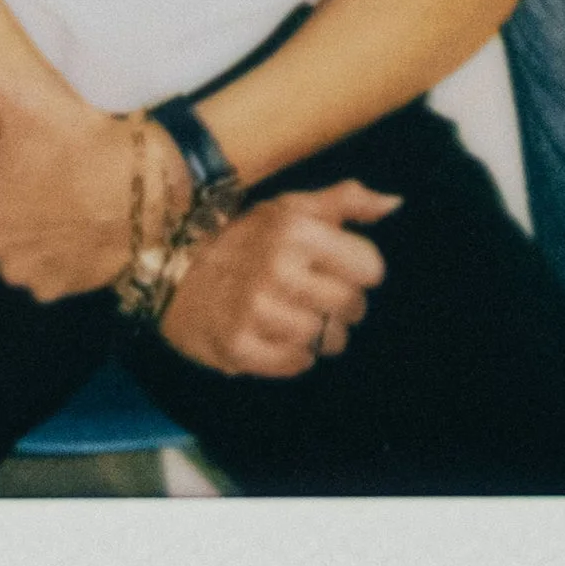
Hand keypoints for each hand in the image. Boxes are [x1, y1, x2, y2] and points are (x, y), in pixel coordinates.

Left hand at [0, 25, 154, 300]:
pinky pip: (40, 271)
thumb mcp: (24, 98)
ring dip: (23, 229)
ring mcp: (21, 270)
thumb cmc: (81, 142)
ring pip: (8, 245)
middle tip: (36, 170)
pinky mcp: (54, 289)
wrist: (147, 191)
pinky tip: (74, 228)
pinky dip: (51, 255)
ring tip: (58, 198)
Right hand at [158, 182, 400, 377]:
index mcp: (294, 229)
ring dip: (321, 333)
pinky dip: (296, 355)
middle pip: (352, 306)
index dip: (361, 270)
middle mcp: (276, 269)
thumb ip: (344, 201)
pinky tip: (279, 337)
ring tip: (299, 318)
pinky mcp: (238, 346)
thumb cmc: (241, 238)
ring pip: (327, 339)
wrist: (169, 270)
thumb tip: (394, 203)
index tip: (341, 269)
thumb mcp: (288, 207)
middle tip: (319, 297)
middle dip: (343, 305)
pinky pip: (297, 364)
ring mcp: (256, 311)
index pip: (370, 266)